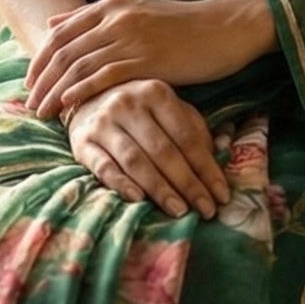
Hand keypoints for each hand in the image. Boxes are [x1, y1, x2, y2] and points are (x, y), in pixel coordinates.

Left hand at [24, 0, 271, 123]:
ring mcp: (130, 38)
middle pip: (64, 50)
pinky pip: (103, 76)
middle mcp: (115, 18)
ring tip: (42, 112)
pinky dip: (81, 91)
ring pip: (78, 66)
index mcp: (111, 5)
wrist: (224, 27)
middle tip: (29, 102)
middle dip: (41, 78)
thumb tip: (54, 21)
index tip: (30, 80)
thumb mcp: (135, 10)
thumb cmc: (182, 25)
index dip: (41, 57)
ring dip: (55, 91)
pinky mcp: (146, 59)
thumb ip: (94, 16)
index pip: (61, 32)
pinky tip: (68, 106)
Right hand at [64, 79, 230, 220]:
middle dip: (188, 184)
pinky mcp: (82, 142)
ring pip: (136, 161)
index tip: (222, 195)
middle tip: (206, 210)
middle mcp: (128, 104)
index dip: (207, 169)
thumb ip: (194, 129)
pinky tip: (138, 199)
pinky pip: (103, 167)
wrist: (85, 97)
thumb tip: (221, 154)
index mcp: (156, 93)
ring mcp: (103, 123)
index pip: (187, 138)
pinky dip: (121, 184)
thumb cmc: (138, 108)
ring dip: (160, 189)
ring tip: (179, 211)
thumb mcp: (169, 108)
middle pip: (163, 151)